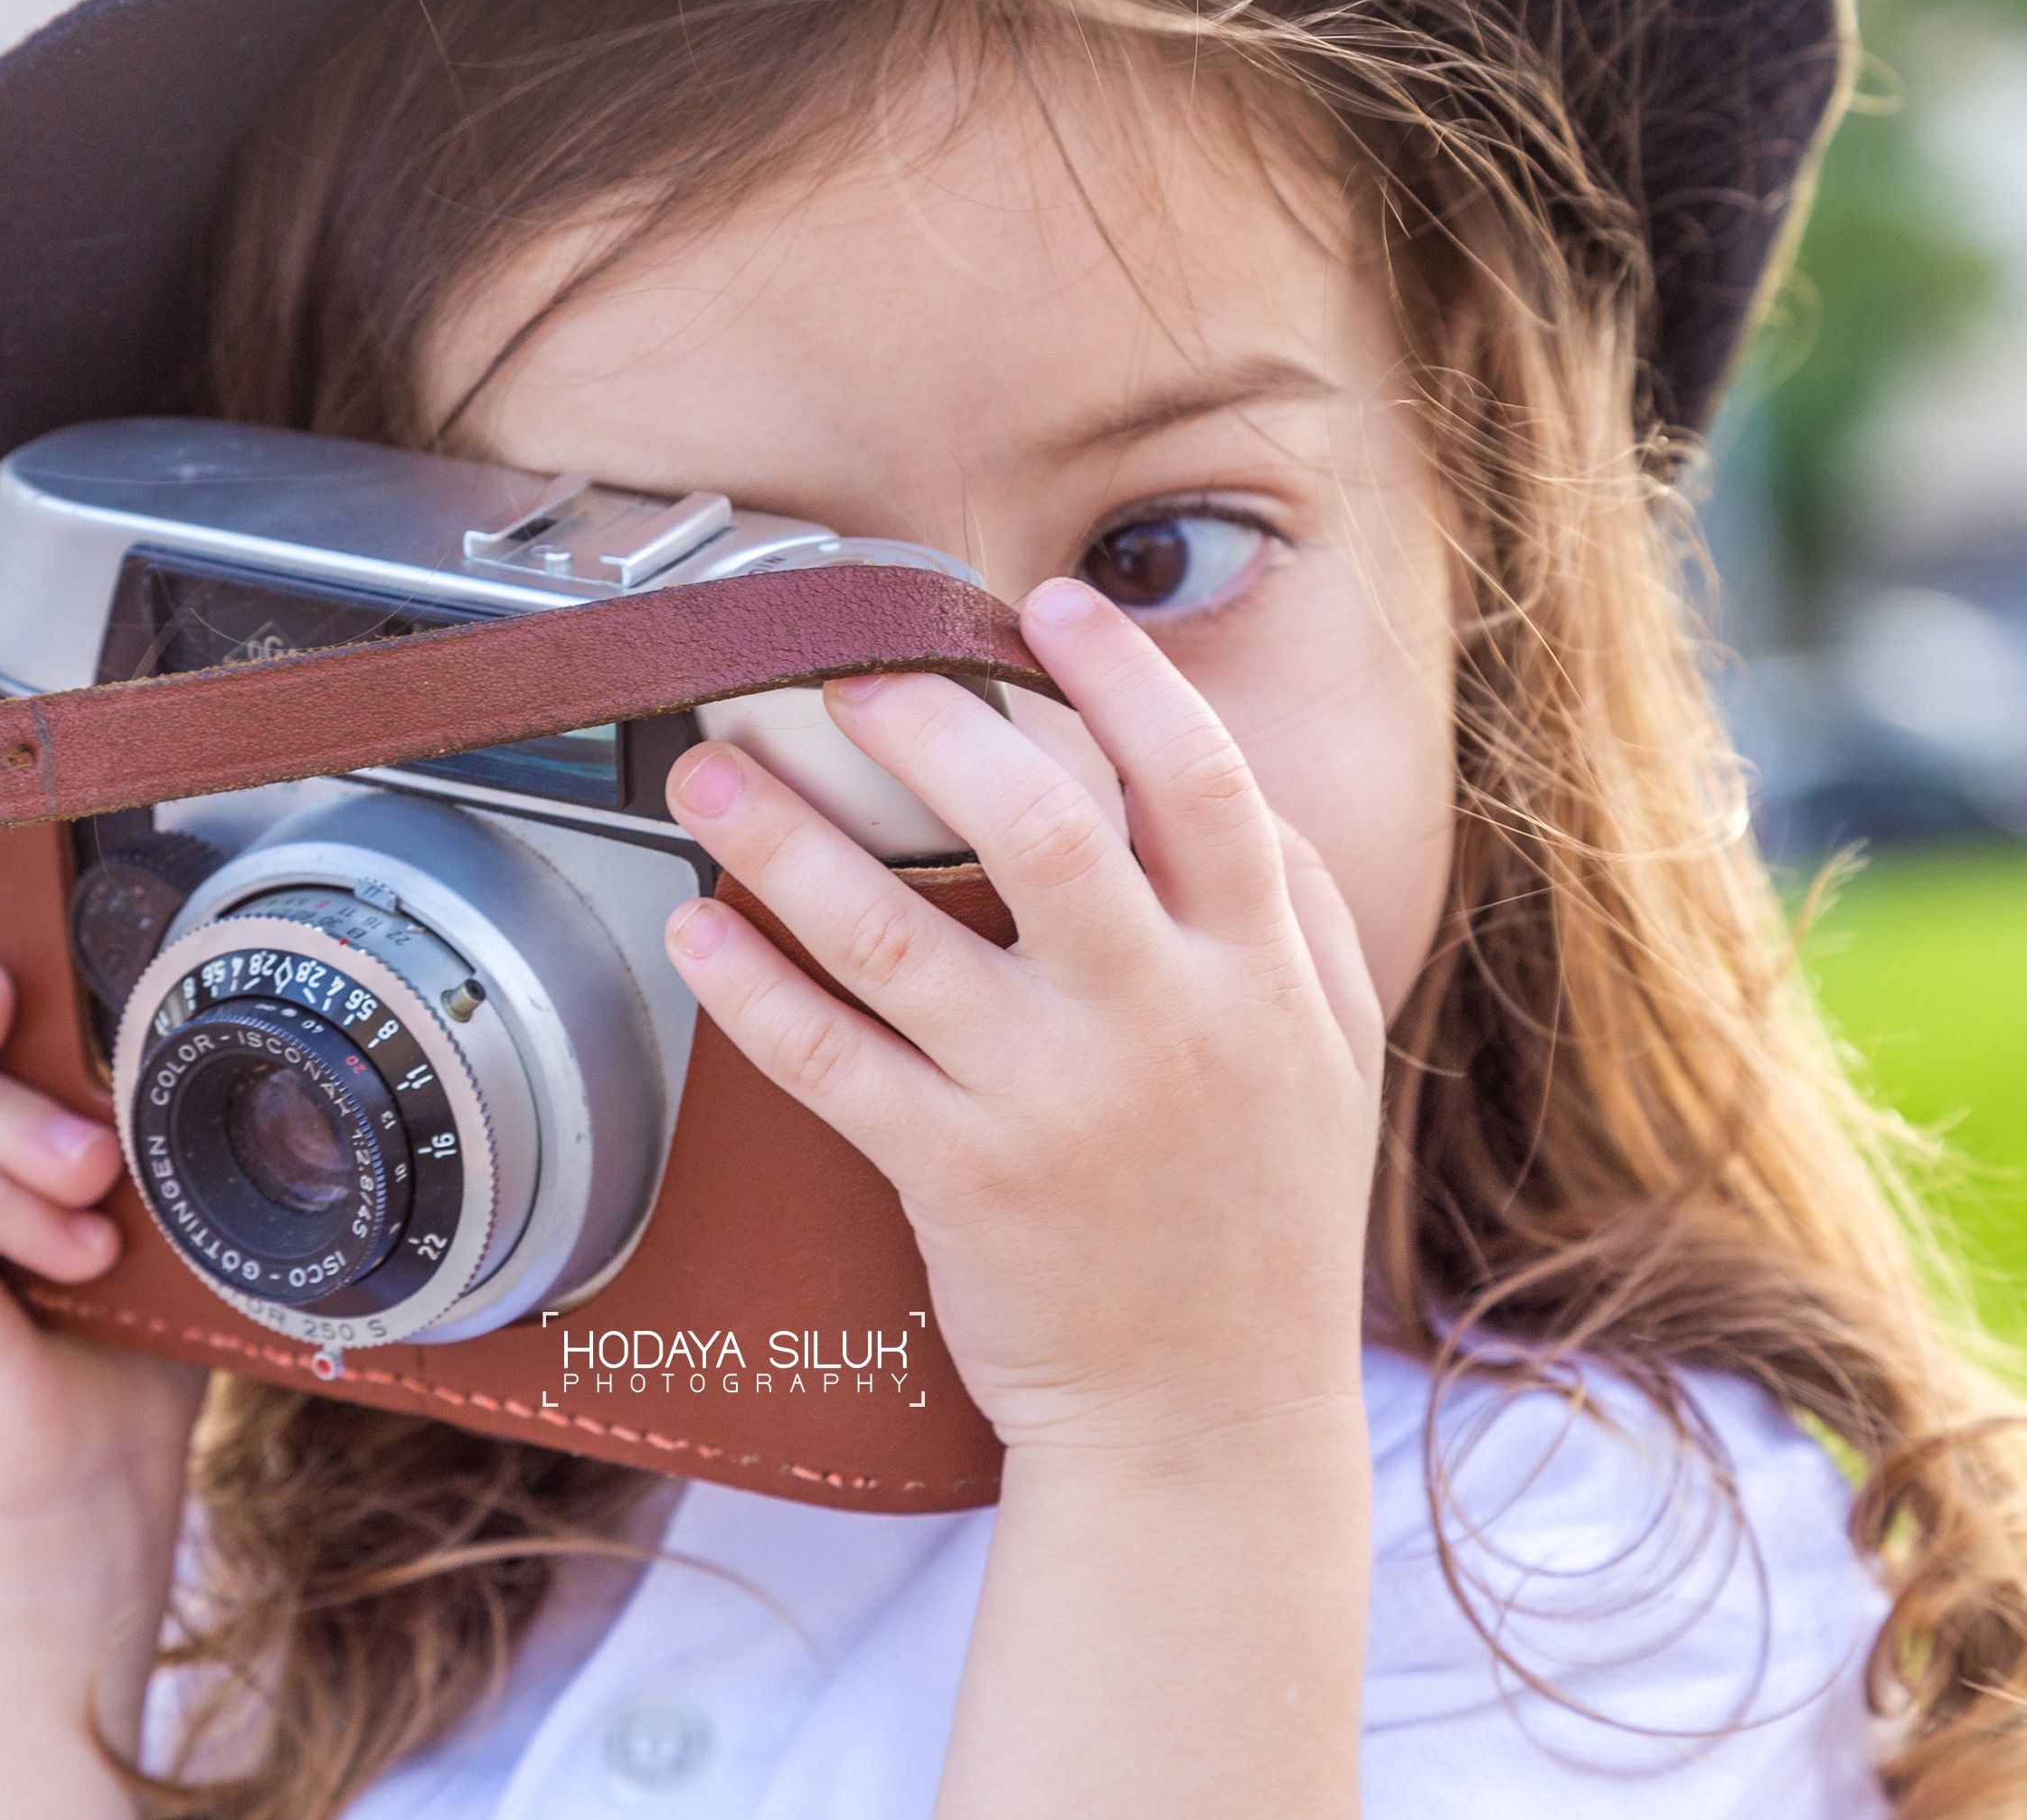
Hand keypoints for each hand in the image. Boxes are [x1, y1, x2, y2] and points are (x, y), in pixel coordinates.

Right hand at [0, 898, 204, 1558]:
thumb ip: (100, 1086)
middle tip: (12, 1001)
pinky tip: (80, 1246)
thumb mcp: (115, 1183)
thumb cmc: (105, 1339)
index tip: (31, 936)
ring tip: (97, 1170)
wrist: (64, 1501)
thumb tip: (159, 980)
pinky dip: (4, 1200)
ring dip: (8, 1116)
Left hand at [661, 576, 1386, 1467]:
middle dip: (927, 727)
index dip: (1123, 678)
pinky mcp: (958, 1180)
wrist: (1209, 1416)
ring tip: (711, 774)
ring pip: (894, 936)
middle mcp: (1160, 1023)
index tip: (1043, 609)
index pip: (1201, 781)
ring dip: (786, 840)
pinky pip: (827, 1063)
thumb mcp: (1331, 1052)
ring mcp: (1052, 1104)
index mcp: (1260, 974)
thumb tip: (1233, 783)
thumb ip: (1296, 911)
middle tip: (842, 677)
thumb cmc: (1262, 1221)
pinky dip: (749, 988)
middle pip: (1036, 827)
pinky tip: (695, 929)